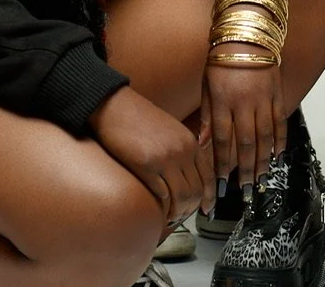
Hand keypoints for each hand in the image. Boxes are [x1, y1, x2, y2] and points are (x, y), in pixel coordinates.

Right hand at [91, 85, 210, 224]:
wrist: (115, 105)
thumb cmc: (138, 119)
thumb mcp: (170, 131)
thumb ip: (182, 151)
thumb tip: (188, 178)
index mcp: (190, 142)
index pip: (208, 176)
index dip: (209, 198)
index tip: (207, 209)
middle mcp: (183, 150)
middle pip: (196, 191)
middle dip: (191, 209)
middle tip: (182, 217)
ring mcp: (166, 158)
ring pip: (182, 198)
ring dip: (177, 213)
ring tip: (170, 218)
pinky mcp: (146, 165)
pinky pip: (162, 196)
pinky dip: (162, 208)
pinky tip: (157, 211)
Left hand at [200, 52, 285, 189]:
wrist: (247, 35)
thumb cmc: (222, 58)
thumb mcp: (206, 85)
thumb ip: (207, 116)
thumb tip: (202, 144)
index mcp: (223, 101)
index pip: (222, 140)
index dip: (221, 165)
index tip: (220, 184)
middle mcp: (244, 103)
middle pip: (246, 144)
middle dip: (245, 170)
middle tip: (245, 189)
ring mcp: (263, 99)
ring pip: (265, 137)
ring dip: (263, 161)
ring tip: (261, 179)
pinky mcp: (278, 94)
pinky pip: (280, 122)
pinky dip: (280, 141)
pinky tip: (278, 156)